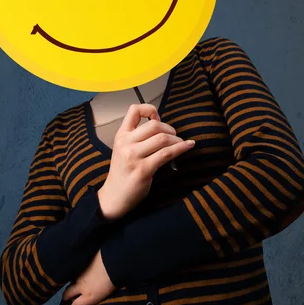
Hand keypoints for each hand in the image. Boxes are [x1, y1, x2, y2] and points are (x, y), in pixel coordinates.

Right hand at [62, 249, 115, 304]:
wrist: (113, 263)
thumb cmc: (113, 282)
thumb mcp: (104, 296)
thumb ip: (94, 299)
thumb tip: (88, 300)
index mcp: (88, 296)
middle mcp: (81, 285)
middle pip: (68, 293)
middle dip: (65, 296)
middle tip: (65, 298)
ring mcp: (80, 274)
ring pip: (71, 281)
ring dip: (72, 284)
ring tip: (73, 284)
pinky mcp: (82, 264)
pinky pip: (76, 271)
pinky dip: (76, 274)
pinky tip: (80, 273)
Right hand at [97, 103, 194, 220]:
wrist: (115, 195)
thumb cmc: (124, 172)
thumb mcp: (124, 148)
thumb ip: (137, 136)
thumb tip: (160, 123)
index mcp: (121, 135)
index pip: (134, 110)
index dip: (150, 109)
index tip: (158, 118)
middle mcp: (126, 143)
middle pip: (154, 125)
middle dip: (170, 129)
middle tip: (174, 136)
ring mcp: (133, 156)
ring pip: (162, 138)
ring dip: (177, 140)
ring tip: (180, 144)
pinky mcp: (143, 170)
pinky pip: (166, 154)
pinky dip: (181, 148)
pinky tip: (188, 146)